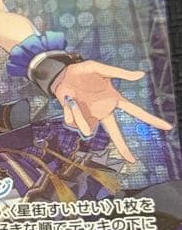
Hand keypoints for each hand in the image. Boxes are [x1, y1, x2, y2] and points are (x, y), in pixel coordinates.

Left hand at [53, 60, 173, 162]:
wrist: (61, 75)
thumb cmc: (83, 72)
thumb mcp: (100, 69)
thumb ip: (120, 73)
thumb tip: (142, 75)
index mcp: (113, 99)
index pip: (135, 111)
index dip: (150, 119)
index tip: (167, 127)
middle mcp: (103, 111)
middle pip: (115, 132)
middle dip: (122, 146)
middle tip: (132, 160)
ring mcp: (89, 117)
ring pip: (87, 127)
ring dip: (79, 113)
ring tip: (73, 97)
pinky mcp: (76, 119)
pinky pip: (74, 121)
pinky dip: (69, 111)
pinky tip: (67, 100)